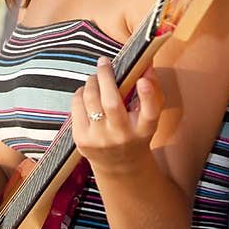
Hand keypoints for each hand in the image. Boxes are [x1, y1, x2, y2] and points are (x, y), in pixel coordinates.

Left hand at [71, 54, 164, 173]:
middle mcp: (122, 136)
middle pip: (111, 102)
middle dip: (105, 76)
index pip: (149, 112)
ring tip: (95, 78)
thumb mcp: (149, 117)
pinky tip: (86, 93)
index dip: (147, 95)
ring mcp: (100, 139)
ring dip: (91, 82)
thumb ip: (152, 91)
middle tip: (104, 62)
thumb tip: (147, 64)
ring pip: (90, 100)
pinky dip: (80, 94)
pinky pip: (77, 107)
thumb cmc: (135, 133)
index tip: (143, 80)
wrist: (118, 166)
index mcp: (144, 129)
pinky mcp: (82, 140)